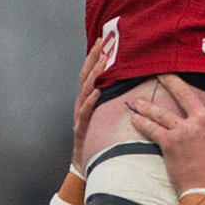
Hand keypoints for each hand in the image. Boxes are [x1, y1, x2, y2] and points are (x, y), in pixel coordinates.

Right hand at [71, 33, 110, 172]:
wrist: (84, 164)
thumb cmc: (96, 138)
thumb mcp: (103, 115)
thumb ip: (109, 98)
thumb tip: (124, 82)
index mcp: (86, 99)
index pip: (89, 72)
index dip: (94, 56)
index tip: (102, 39)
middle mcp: (81, 104)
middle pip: (85, 76)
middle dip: (93, 58)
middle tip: (103, 43)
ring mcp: (79, 115)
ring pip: (85, 91)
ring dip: (94, 75)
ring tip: (103, 61)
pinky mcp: (81, 128)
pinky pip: (86, 112)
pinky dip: (91, 100)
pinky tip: (97, 91)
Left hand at [125, 74, 204, 196]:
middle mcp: (204, 119)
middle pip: (184, 93)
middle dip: (171, 81)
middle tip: (162, 72)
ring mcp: (185, 130)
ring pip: (163, 111)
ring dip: (148, 104)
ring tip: (137, 99)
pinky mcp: (170, 144)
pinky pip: (152, 129)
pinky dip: (142, 123)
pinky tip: (133, 118)